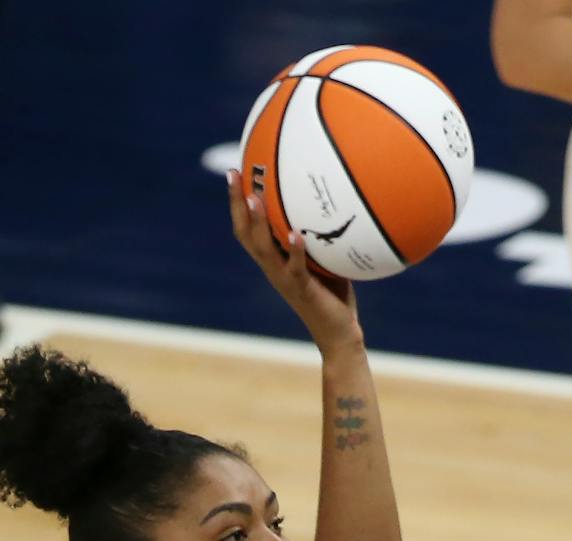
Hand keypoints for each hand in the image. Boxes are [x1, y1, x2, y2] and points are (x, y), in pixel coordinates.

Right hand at [226, 169, 360, 354]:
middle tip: (233, 175)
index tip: (234, 174)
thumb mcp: (323, 260)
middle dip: (237, 203)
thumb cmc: (333, 296)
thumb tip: (333, 205)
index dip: (236, 203)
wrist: (338, 334)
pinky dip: (294, 251)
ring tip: (254, 199)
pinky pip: (295, 268)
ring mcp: (285, 280)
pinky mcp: (303, 290)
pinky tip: (295, 235)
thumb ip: (319, 238)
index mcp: (273, 261)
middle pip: (245, 233)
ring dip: (258, 223)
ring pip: (263, 249)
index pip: (246, 229)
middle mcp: (272, 268)